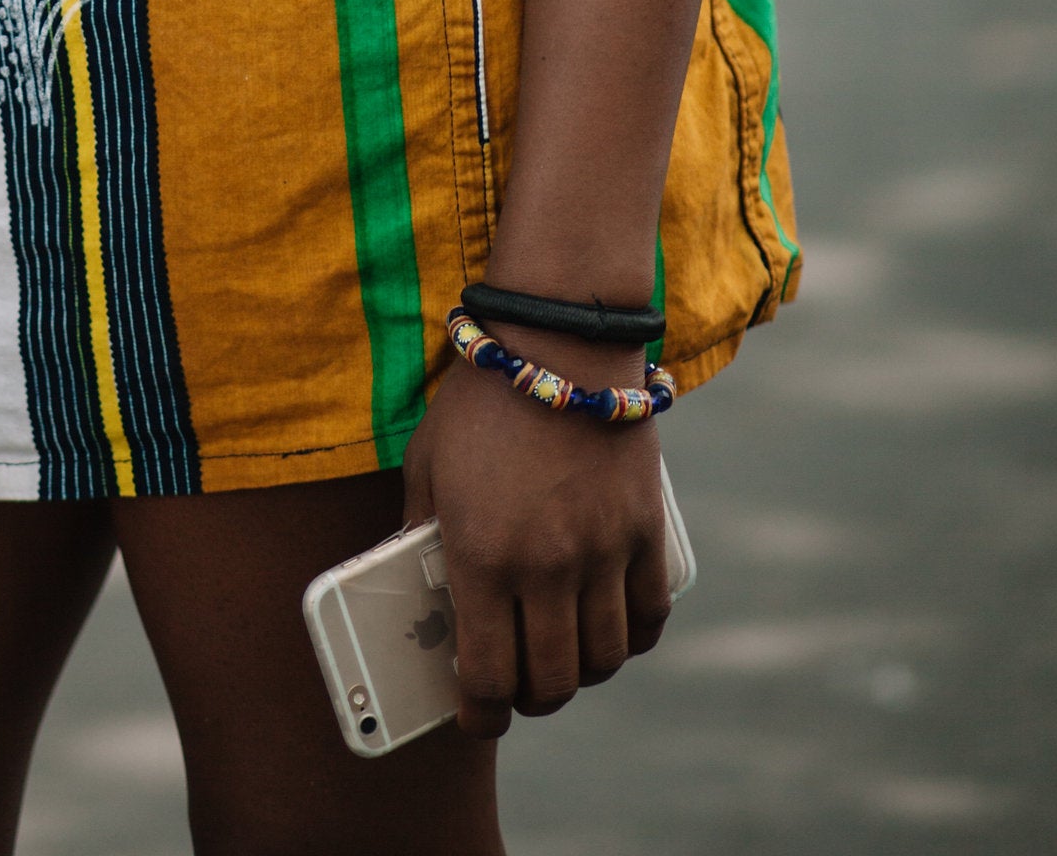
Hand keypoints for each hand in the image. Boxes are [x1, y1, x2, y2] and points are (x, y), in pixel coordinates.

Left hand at [403, 329, 671, 734]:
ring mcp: (602, 553)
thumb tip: (410, 582)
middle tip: (517, 691)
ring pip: (603, 660)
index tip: (475, 717)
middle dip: (530, 700)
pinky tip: (610, 632)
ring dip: (580, 675)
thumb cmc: (480, 399)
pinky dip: (631, 639)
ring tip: (562, 662)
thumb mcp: (427, 464)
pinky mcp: (644, 532)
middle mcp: (546, 567)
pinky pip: (647, 618)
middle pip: (550, 682)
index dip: (479, 714)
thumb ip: (418, 528)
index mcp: (481, 556)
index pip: (486, 677)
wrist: (558, 339)